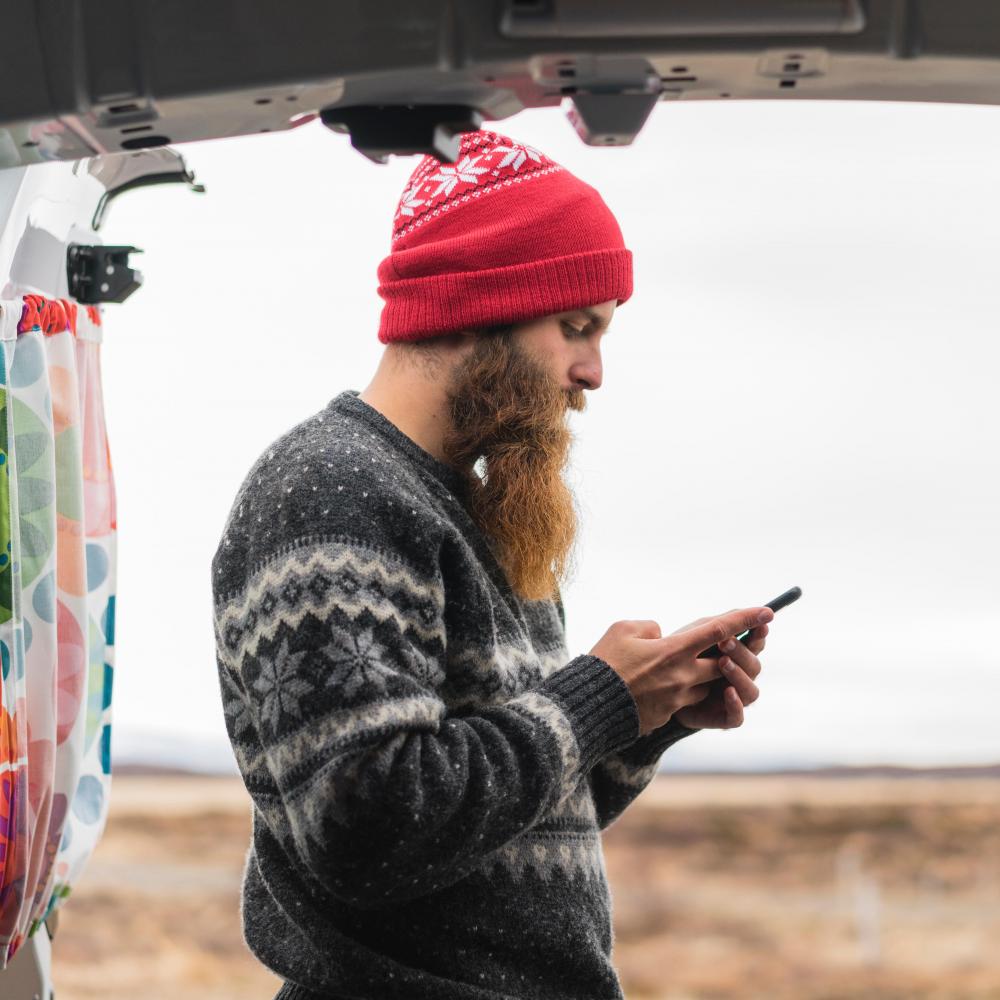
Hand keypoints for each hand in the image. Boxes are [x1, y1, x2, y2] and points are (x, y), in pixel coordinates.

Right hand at [589, 607, 771, 735]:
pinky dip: (673, 692)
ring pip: (704, 685)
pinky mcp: (667, 715)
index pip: (718, 630)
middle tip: (718, 646)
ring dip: (697, 675)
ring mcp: (677, 699)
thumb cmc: (603, 663)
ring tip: (669, 669)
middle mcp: (683, 676)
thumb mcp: (623, 630)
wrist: (588, 706)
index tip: (766, 611)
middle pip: (720, 664)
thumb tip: (662, 635)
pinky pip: (681, 701)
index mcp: (674, 651)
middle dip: (723, 656)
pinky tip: (649, 687)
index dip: (744, 619)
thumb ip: (649, 627)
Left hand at [669, 611, 767, 730]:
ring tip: (722, 662)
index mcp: (736, 656)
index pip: (756, 645)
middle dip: (742, 652)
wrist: (654, 688)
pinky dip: (735, 704)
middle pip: (754, 666)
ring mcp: (733, 699)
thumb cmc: (676, 657)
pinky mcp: (722, 718)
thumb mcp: (695, 635)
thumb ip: (718, 624)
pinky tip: (727, 691)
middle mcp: (739, 677)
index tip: (759, 623)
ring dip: (739, 675)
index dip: (759, 635)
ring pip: (751, 692)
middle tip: (724, 641)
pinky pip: (737, 717)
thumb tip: (744, 610)